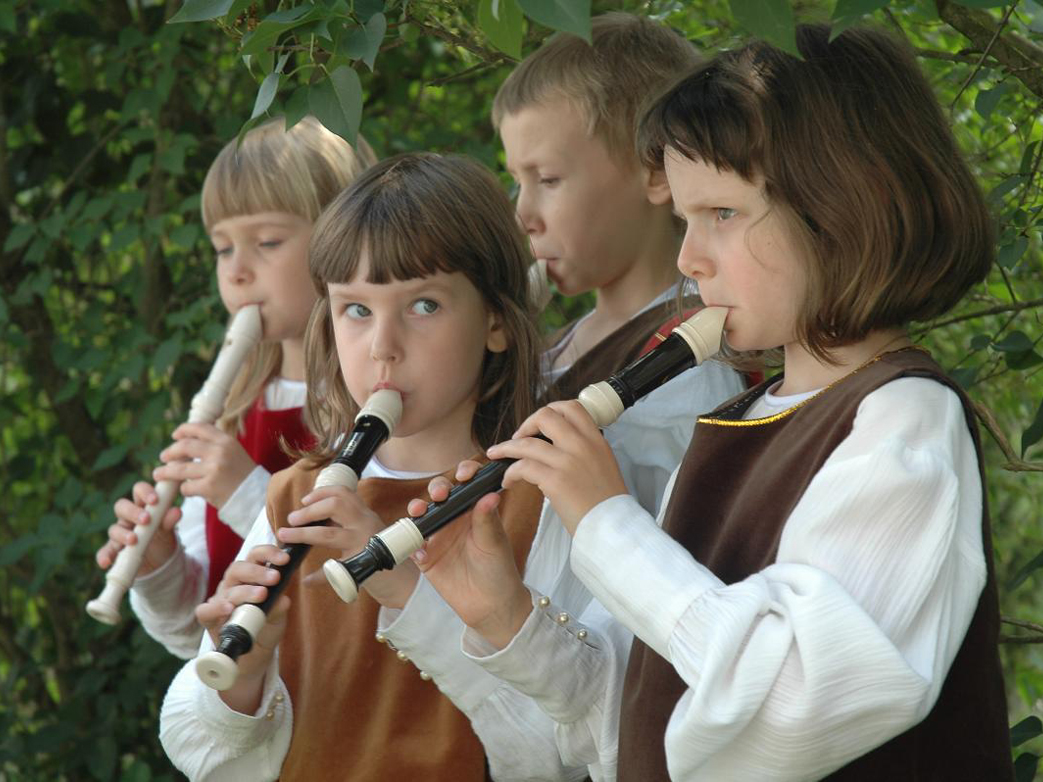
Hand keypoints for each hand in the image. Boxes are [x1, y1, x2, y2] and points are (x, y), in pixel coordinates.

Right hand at [96, 481, 181, 575]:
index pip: (138, 490)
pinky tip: (106, 562)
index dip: (145, 492)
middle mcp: (128, 518)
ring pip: (113, 529)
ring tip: (134, 540)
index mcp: (143, 506)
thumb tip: (177, 511)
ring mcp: (120, 534)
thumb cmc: (162, 537)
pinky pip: (105, 552)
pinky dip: (103, 556)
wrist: (160, 561)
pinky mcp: (114, 551)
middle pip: (122, 506)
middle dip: (133, 512)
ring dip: (122, 534)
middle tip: (146, 520)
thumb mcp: (168, 529)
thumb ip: (170, 520)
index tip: (155, 500)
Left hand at [153, 422, 255, 509]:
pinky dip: (184, 489)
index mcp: (226, 441)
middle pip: (185, 446)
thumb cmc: (242, 475)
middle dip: (170, 451)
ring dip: (165, 472)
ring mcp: (214, 469)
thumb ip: (214, 445)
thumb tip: (184, 442)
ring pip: (180, 468)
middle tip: (163, 457)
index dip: (183, 430)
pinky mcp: (209, 487)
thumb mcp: (234, 452)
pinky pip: (186, 487)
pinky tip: (187, 490)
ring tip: (158, 474)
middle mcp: (220, 452)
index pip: (199, 428)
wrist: (257, 496)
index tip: (174, 435)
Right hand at [196, 544, 290, 713]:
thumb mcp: (278, 617)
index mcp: (250, 577)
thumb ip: (279, 606)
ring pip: (227, 588)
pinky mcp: (209, 619)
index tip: (285, 558)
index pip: (255, 556)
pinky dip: (216, 608)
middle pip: (238, 568)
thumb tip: (282, 599)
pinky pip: (205, 611)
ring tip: (261, 594)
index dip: (269, 553)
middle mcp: (233, 585)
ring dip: (245, 590)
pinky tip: (229, 609)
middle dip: (258, 571)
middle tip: (275, 577)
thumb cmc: (264, 628)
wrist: (253, 657)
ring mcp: (220, 601)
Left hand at [282, 485, 418, 608]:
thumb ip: (348, 524)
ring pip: (328, 535)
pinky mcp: (362, 567)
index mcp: (366, 515)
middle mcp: (366, 525)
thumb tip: (316, 519)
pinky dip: (318, 577)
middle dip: (309, 510)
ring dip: (304, 535)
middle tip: (292, 518)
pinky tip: (307, 581)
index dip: (322, 492)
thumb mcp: (368, 532)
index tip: (305, 499)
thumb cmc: (383, 556)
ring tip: (287, 536)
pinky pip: (334, 571)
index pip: (344, 492)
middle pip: (336, 505)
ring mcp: (364, 545)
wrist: (407, 582)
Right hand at [406, 463, 533, 649]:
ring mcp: (439, 536)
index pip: (468, 483)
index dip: (465, 472)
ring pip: (422, 514)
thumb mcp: (494, 544)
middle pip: (440, 493)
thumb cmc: (499, 571)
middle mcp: (455, 519)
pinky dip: (412, 544)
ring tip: (420, 512)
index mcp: (475, 510)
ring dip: (418, 509)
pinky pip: (413, 544)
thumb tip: (490, 495)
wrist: (490, 606)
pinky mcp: (427, 556)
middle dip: (437, 488)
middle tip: (440, 494)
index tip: (464, 473)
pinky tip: (422, 552)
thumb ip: (487, 520)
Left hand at [486, 400, 626, 533]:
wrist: (613, 526)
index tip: (539, 424)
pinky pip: (523, 467)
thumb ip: (585, 449)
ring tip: (496, 455)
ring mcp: (568, 462)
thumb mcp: (604, 463)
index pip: (571, 407)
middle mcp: (582, 445)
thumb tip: (558, 444)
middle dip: (525, 424)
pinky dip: (510, 473)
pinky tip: (508, 481)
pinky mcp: (555, 481)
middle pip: (545, 416)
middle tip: (518, 438)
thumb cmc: (606, 502)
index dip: (551, 410)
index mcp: (596, 440)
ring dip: (506, 448)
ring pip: (526, 443)